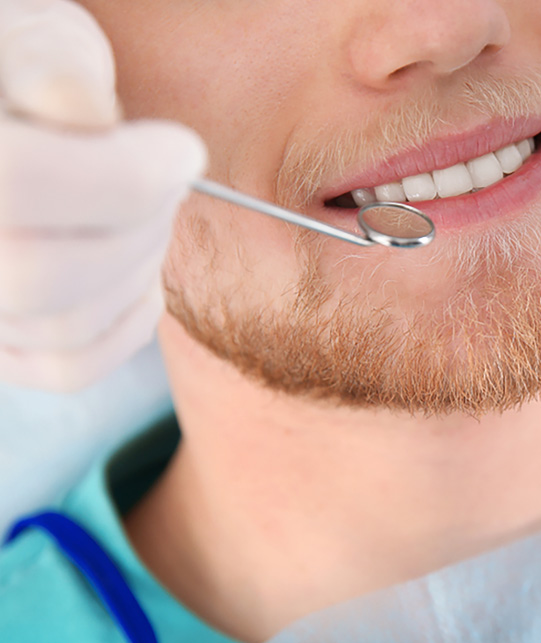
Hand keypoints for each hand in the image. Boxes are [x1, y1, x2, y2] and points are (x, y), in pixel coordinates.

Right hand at [0, 0, 206, 390]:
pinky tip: (141, 273)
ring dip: (140, 267)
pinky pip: (71, 368)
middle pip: (40, 273)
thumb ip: (53, 63)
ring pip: (63, 326)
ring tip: (147, 214)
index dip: (123, 174)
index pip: (20, 185)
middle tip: (166, 180)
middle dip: (136, 224)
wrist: (15, 132)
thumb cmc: (19, 79)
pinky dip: (130, 322)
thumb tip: (88, 118)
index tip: (183, 150)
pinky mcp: (0, 348)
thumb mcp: (31, 37)